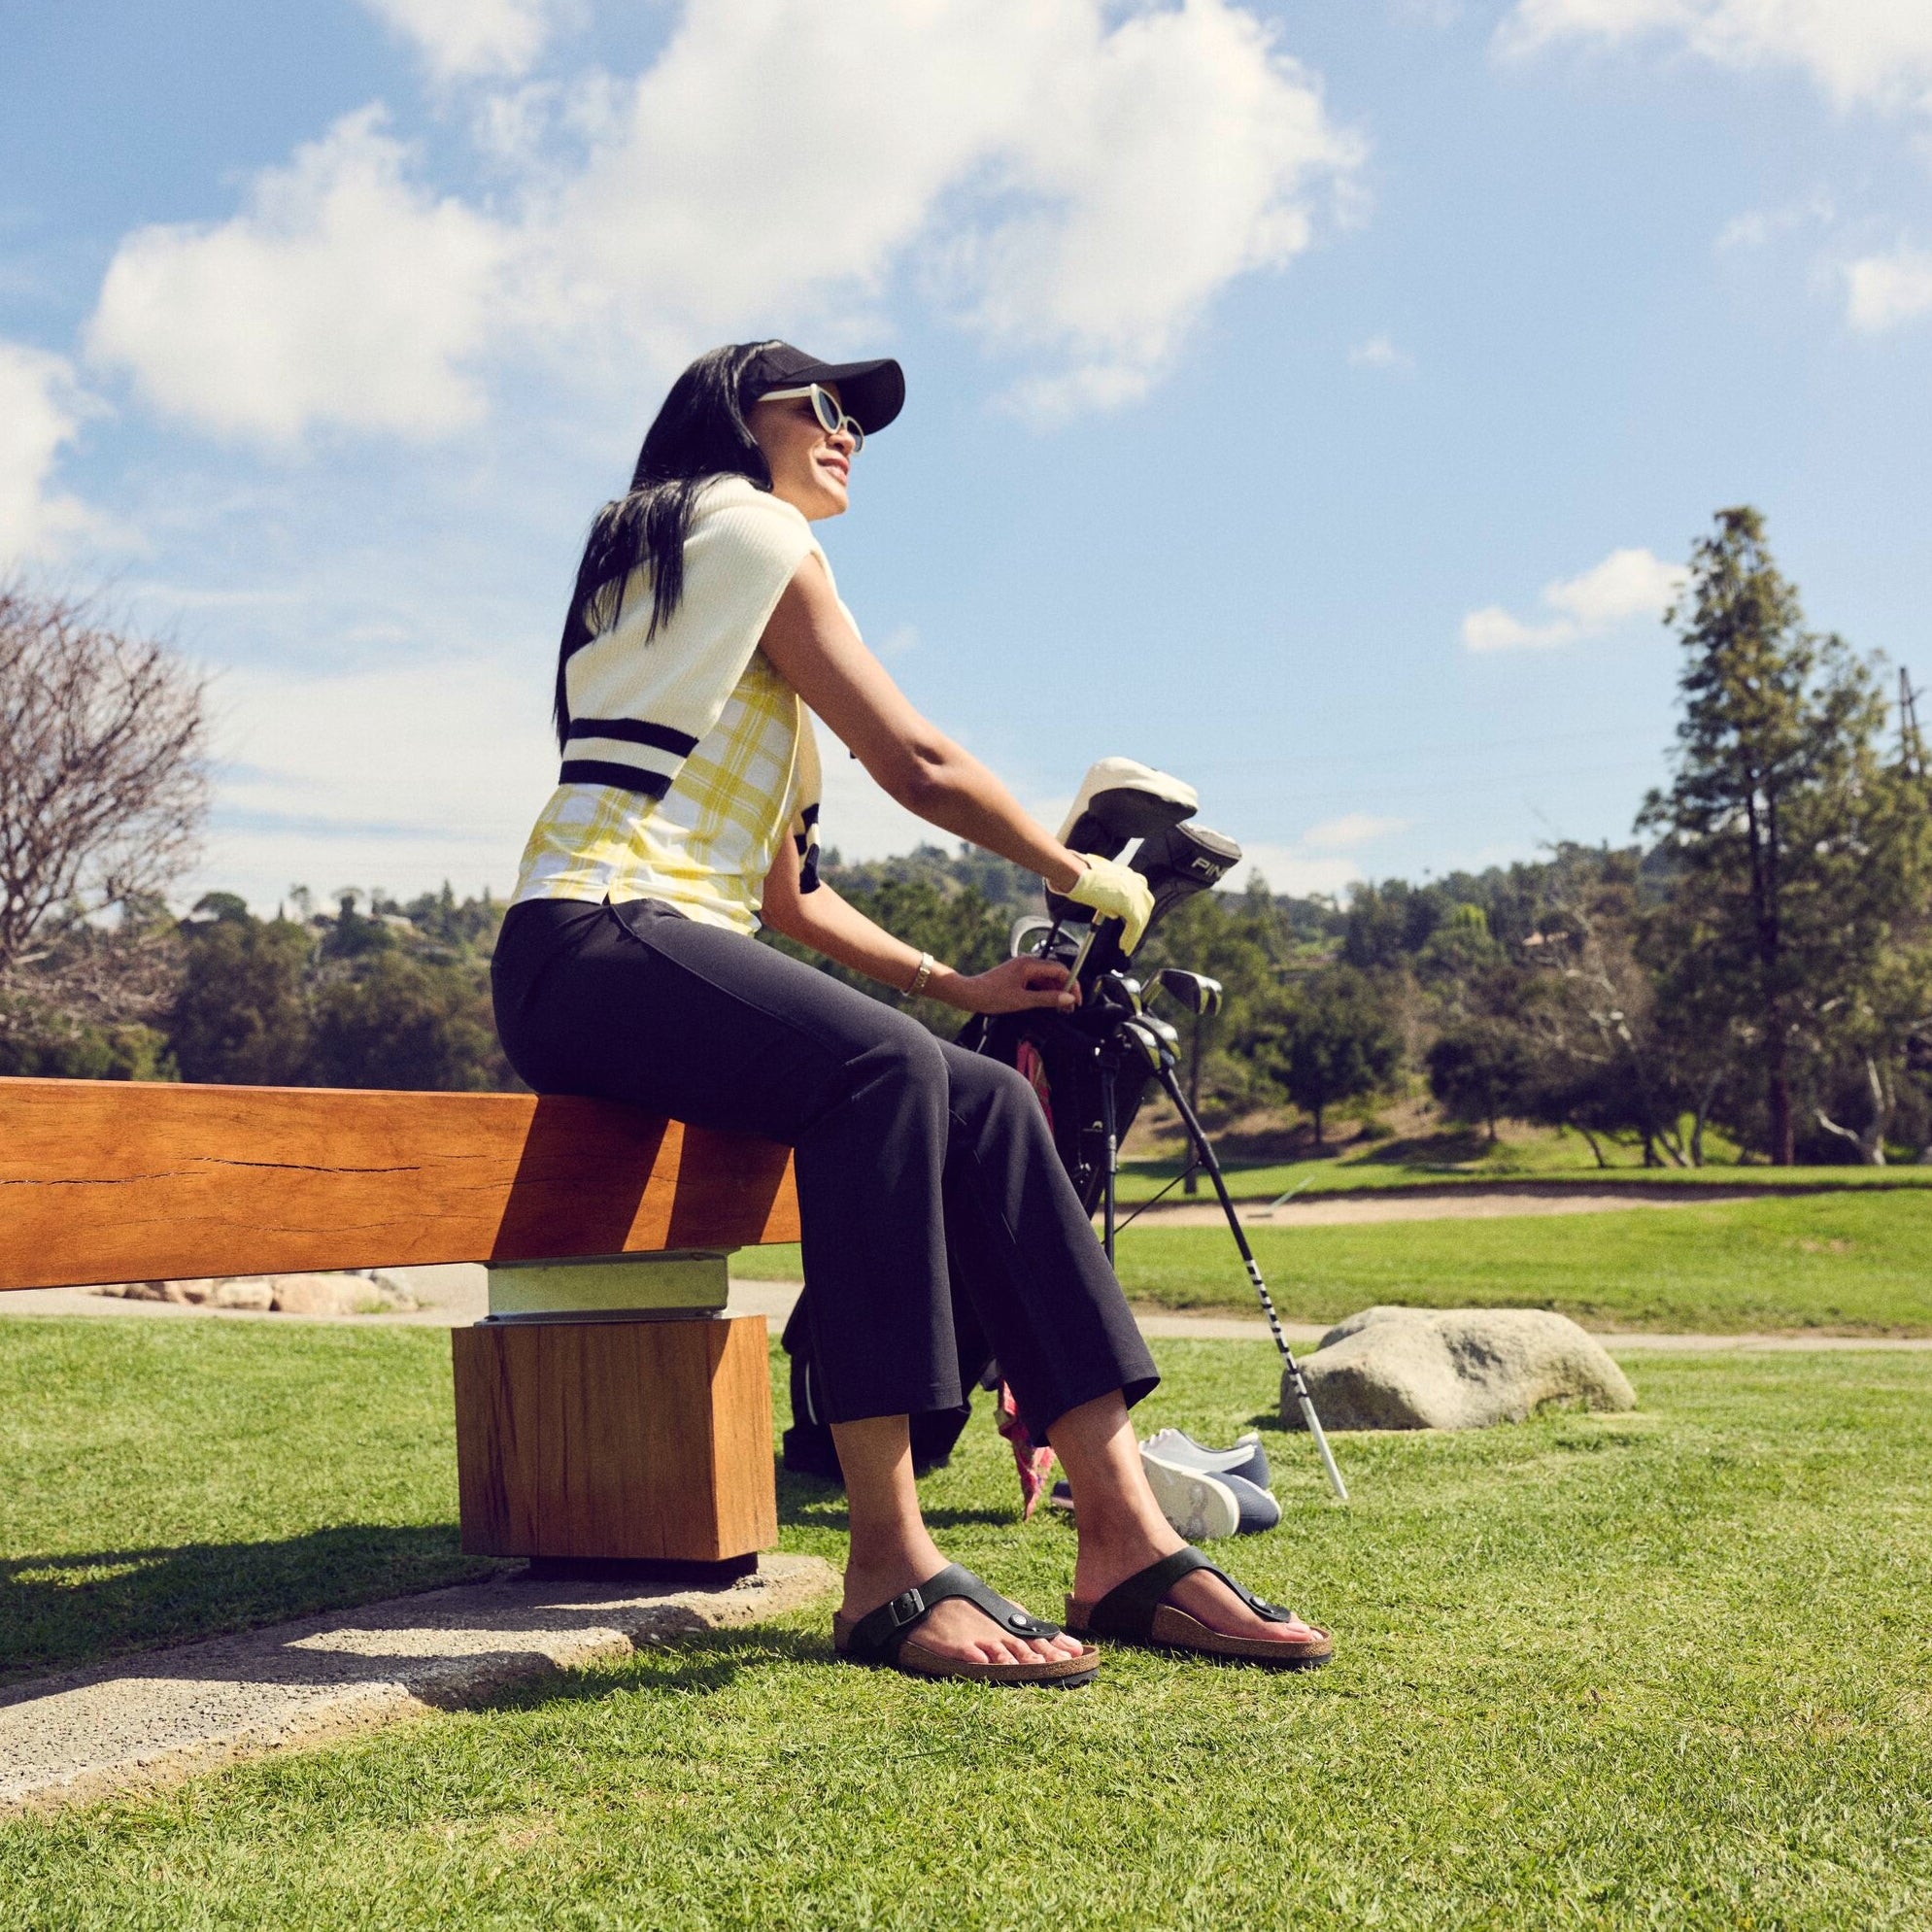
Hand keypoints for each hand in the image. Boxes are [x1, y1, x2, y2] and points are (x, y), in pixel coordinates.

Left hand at [939, 956, 1081, 1015]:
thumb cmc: (991, 996)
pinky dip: (1044, 991)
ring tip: (1060, 1008)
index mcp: (1030, 964)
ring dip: (1055, 992)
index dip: (1072, 985)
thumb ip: (1048, 999)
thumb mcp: (1023, 1000)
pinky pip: (1037, 981)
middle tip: (1069, 1007)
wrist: (969, 994)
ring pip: (1046, 978)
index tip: (1076, 1000)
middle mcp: (1027, 962)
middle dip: (1065, 989)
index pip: (1060, 970)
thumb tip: (1068, 999)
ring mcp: (1022, 968)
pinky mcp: (1017, 975)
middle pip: (1055, 973)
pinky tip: (1047, 1003)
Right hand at [1063, 853, 1155, 952]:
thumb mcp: (1098, 887)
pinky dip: (1130, 938)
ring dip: (1134, 935)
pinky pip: (1135, 926)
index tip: (1131, 920)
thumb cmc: (1079, 877)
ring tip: (1126, 947)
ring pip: (1142, 918)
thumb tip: (1114, 914)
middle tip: (1132, 935)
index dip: (1137, 907)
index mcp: (1128, 874)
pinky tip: (1124, 947)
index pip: (1140, 892)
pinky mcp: (1130, 905)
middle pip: (1146, 905)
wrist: (1077, 876)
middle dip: (1140, 921)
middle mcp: (1135, 882)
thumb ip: (1110, 900)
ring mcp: (1135, 893)